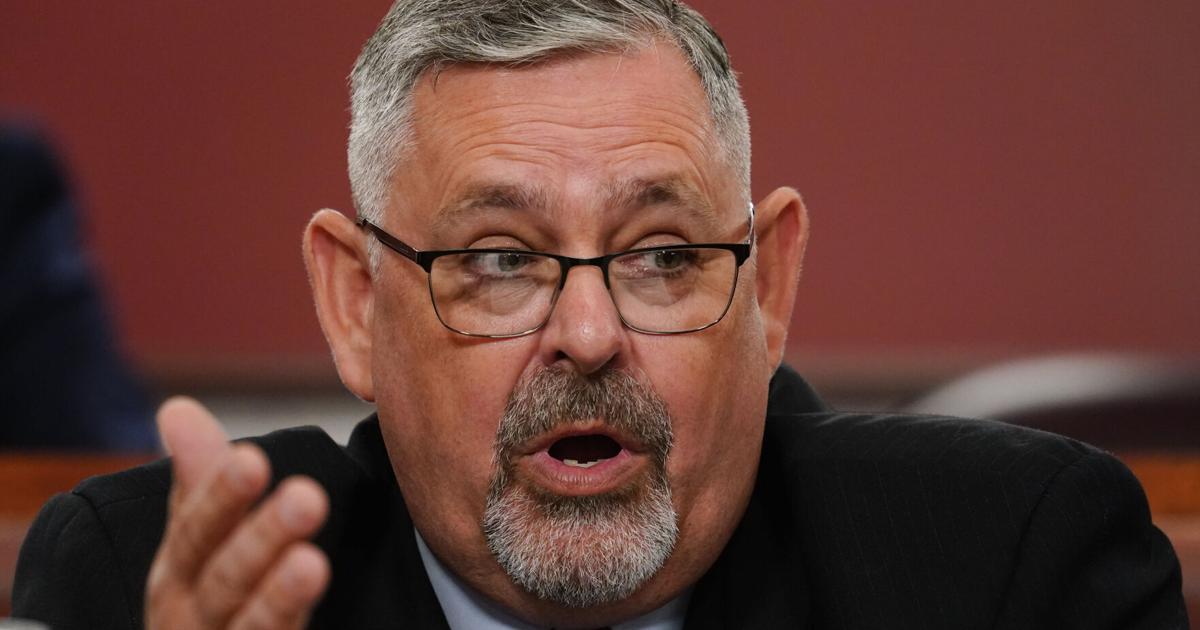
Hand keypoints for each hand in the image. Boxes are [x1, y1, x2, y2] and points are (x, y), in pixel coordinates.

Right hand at [146, 397, 330, 629]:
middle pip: (222, 580)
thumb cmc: (207, 604)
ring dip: (279, 598)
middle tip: (307, 495)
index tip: (252, 458)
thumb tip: (176, 408)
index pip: (194, 531)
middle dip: (259, 539)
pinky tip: (312, 595)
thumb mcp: (200, 547)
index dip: (219, 498)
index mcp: (177, 577)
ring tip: (313, 562)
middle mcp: (189, 620)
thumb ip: (198, 485)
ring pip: (249, 628)